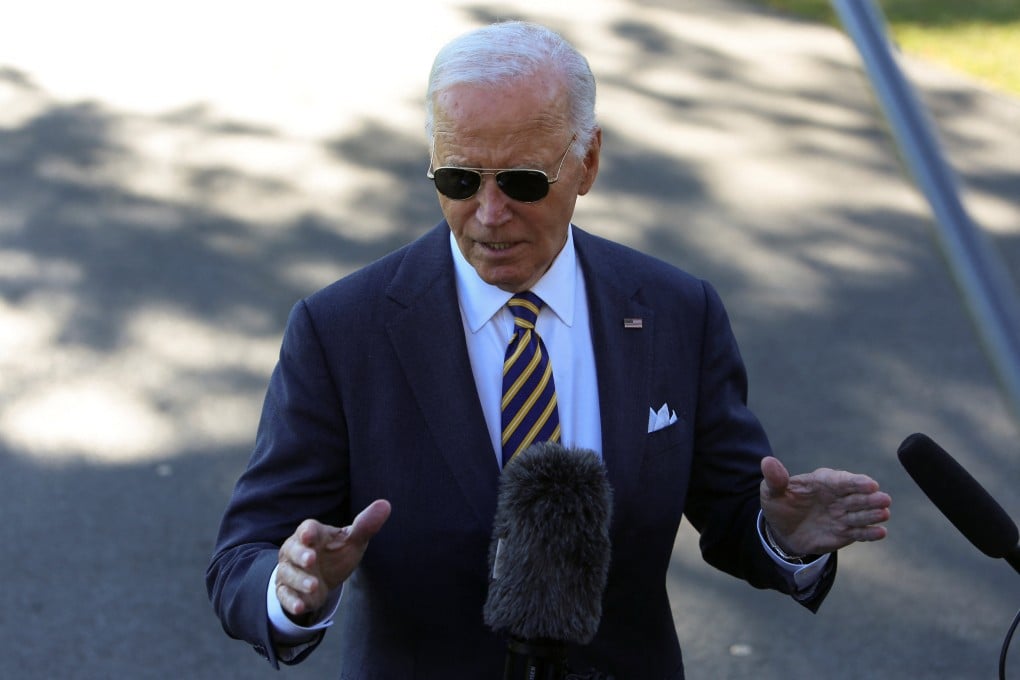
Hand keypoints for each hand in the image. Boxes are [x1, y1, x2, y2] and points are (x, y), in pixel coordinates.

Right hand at [275, 499, 390, 623]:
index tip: (310, 534)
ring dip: (300, 580)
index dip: (308, 531)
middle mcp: (295, 550)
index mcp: (311, 534)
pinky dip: (291, 601)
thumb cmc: (336, 553)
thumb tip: (385, 504)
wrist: (321, 578)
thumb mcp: (352, 540)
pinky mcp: (287, 591)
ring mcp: (289, 571)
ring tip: (314, 585)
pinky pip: (285, 595)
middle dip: (301, 555)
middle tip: (311, 560)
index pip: (307, 529)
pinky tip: (300, 606)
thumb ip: (365, 525)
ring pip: (289, 574)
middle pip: (293, 550)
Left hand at [760, 457, 890, 555]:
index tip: (870, 484)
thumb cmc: (780, 504)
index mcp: (822, 482)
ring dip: (874, 513)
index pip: (842, 480)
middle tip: (883, 499)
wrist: (782, 530)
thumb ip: (774, 478)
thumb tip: (767, 461)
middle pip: (857, 496)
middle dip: (870, 498)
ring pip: (861, 514)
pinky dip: (870, 532)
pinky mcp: (845, 533)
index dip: (856, 482)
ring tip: (884, 513)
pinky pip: (859, 532)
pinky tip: (881, 532)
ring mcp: (843, 515)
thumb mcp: (772, 492)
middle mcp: (838, 497)